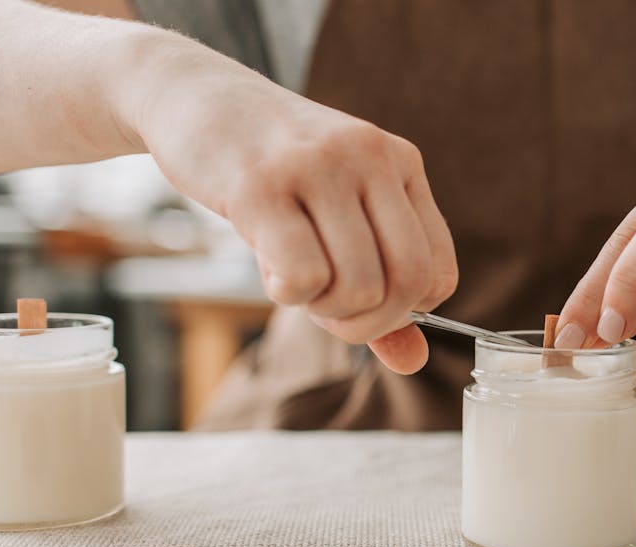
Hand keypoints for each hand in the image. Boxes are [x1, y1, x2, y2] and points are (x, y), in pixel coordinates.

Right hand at [130, 50, 456, 373]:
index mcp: (402, 164)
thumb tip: (414, 362)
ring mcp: (318, 167)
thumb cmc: (274, 169)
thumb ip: (379, 290)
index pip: (439, 273)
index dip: (402, 313)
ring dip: (319, 306)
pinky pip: (302, 275)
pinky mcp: (260, 185)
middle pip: (406, 284)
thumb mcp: (339, 215)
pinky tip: (268, 266)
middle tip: (324, 306)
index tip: (361, 305)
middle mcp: (371, 158)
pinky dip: (287, 294)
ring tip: (290, 272)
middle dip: (365, 322)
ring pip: (357, 286)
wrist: (195, 96)